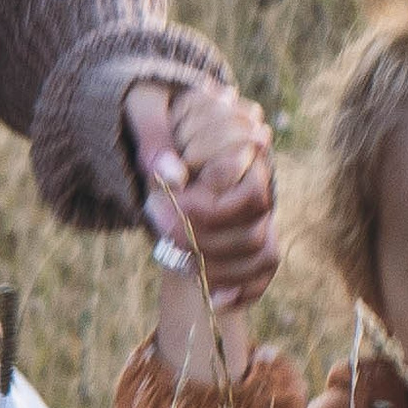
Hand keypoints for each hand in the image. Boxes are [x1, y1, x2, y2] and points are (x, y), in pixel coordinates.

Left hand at [123, 76, 277, 312]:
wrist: (159, 128)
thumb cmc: (152, 109)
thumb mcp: (143, 107)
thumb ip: (155, 135)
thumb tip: (169, 175)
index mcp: (244, 143)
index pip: (244, 185)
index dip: (204, 204)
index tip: (160, 200)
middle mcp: (260, 179)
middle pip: (254, 223)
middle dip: (204, 235)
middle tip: (157, 229)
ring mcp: (259, 210)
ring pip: (261, 250)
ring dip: (218, 265)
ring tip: (173, 258)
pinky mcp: (252, 235)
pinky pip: (263, 271)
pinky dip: (243, 290)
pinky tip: (215, 300)